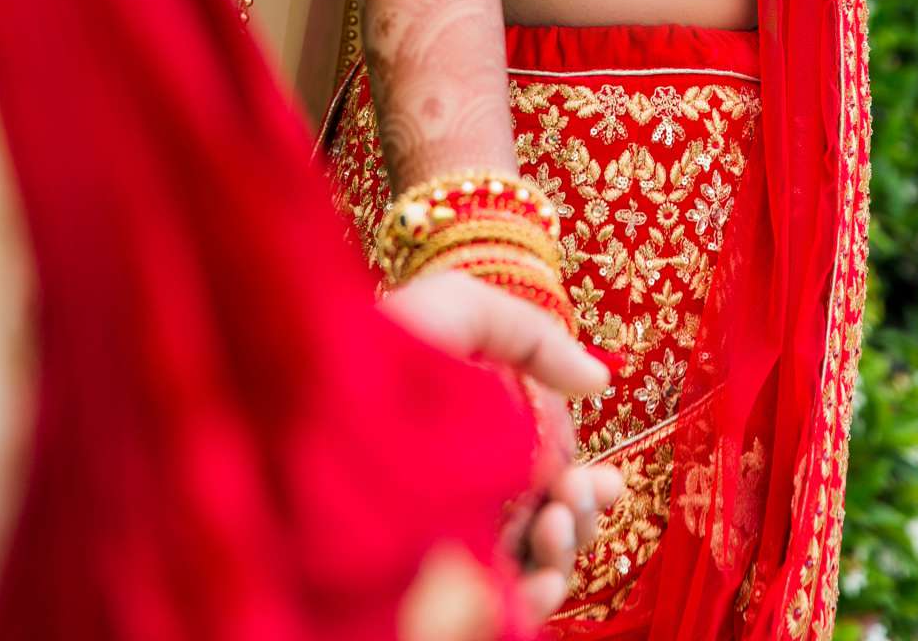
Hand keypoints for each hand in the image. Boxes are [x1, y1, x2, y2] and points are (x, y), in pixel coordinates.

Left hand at [383, 272, 623, 623]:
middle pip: (552, 516)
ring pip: (540, 561)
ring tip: (555, 521)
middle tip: (578, 492)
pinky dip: (538, 595)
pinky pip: (511, 607)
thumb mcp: (459, 310)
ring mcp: (454, 543)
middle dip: (582, 506)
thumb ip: (535, 336)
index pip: (545, 468)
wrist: (315, 422)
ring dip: (568, 544)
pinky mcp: (443, 591)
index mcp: (474, 434)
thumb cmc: (382, 354)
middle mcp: (467, 490)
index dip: (583, 474)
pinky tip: (539, 575)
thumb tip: (598, 382)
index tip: (602, 474)